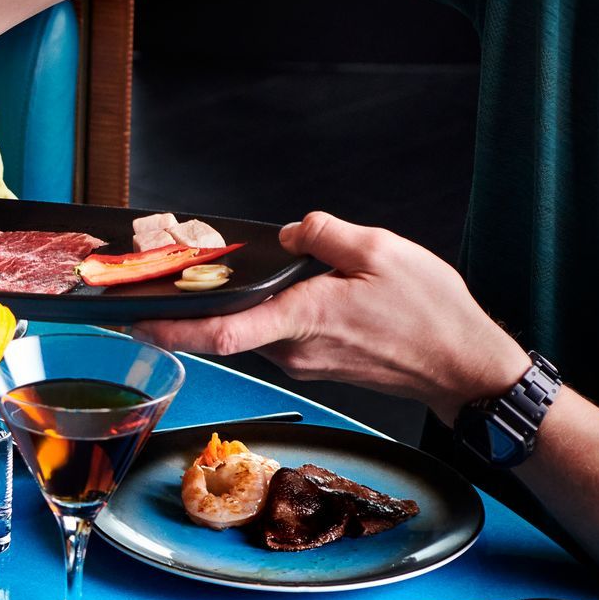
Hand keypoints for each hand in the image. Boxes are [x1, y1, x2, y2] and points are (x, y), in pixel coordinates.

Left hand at [133, 212, 531, 419]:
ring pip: (257, 327)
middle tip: (165, 280)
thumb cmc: (430, 313)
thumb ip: (324, 235)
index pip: (220, 332)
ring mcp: (303, 361)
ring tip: (233, 275)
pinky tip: (292, 289)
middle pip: (229, 326)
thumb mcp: (380, 250)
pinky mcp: (316, 363)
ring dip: (245, 304)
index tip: (136, 324)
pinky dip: (273, 311)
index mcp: (302, 320)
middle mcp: (293, 349)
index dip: (172, 329)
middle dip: (199, 305)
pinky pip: (279, 332)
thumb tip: (288, 233)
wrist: (463, 366)